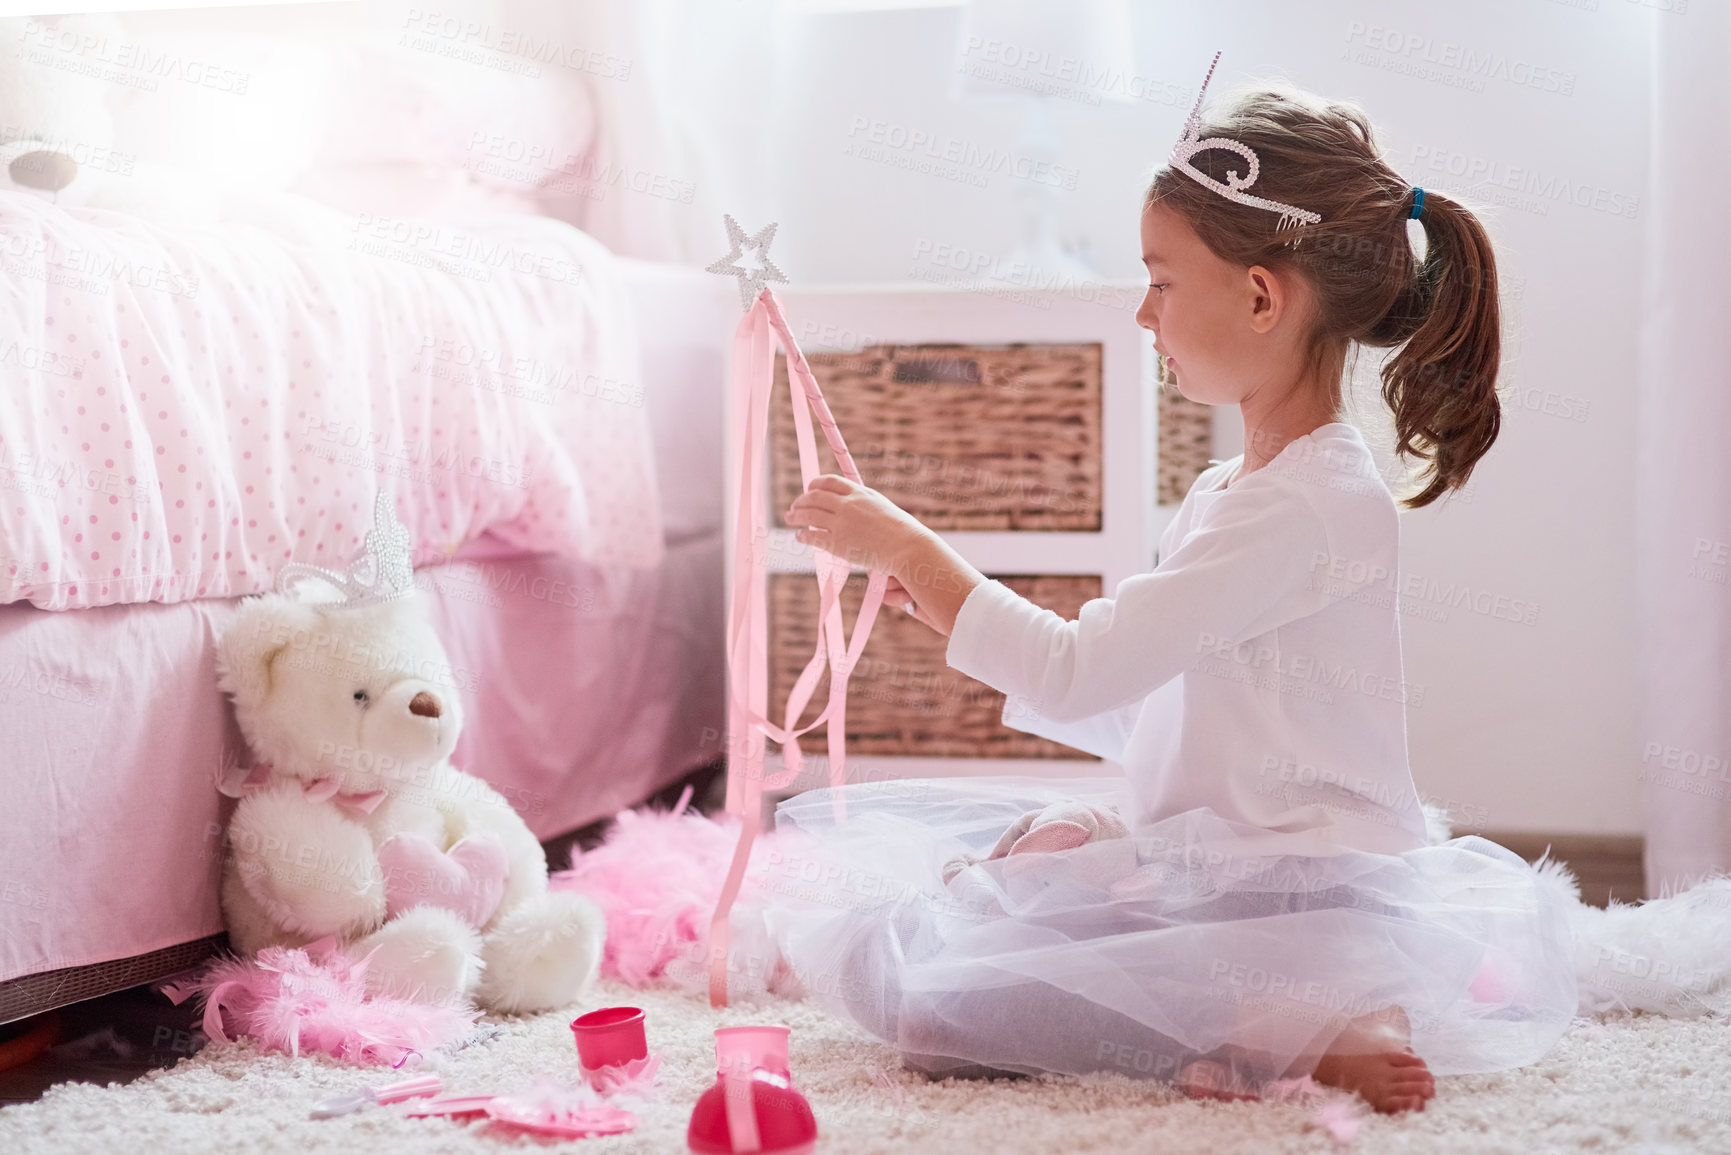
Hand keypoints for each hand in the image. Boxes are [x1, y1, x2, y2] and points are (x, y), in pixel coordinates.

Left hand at [784, 474, 986, 636]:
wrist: (907, 547)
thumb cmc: (901, 531)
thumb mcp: (882, 507)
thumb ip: (865, 503)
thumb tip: (854, 505)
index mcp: (860, 493)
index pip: (830, 482)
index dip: (815, 485)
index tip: (809, 489)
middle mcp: (848, 505)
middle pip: (815, 497)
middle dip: (801, 501)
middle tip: (794, 507)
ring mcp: (842, 523)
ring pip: (809, 514)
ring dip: (796, 516)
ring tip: (790, 519)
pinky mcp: (838, 542)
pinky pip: (813, 536)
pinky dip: (803, 535)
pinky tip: (799, 537)